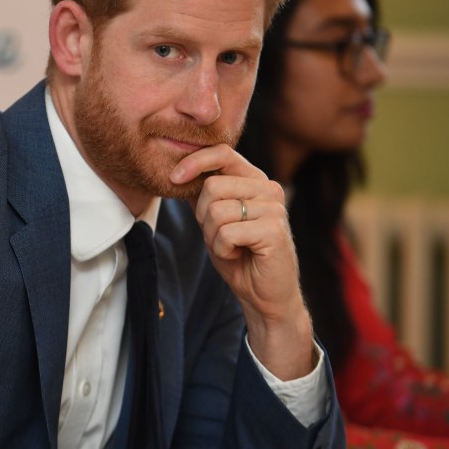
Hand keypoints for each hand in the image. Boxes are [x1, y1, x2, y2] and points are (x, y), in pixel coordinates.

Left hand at [170, 144, 314, 379]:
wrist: (265, 294)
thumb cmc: (239, 255)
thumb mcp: (213, 220)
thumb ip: (202, 195)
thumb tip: (177, 170)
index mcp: (254, 180)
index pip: (222, 153)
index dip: (194, 161)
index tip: (173, 178)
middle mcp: (268, 188)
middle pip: (213, 186)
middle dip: (203, 216)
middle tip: (219, 236)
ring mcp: (274, 208)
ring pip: (217, 210)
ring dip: (213, 236)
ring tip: (231, 246)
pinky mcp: (274, 230)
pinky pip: (227, 232)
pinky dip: (222, 249)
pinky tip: (238, 255)